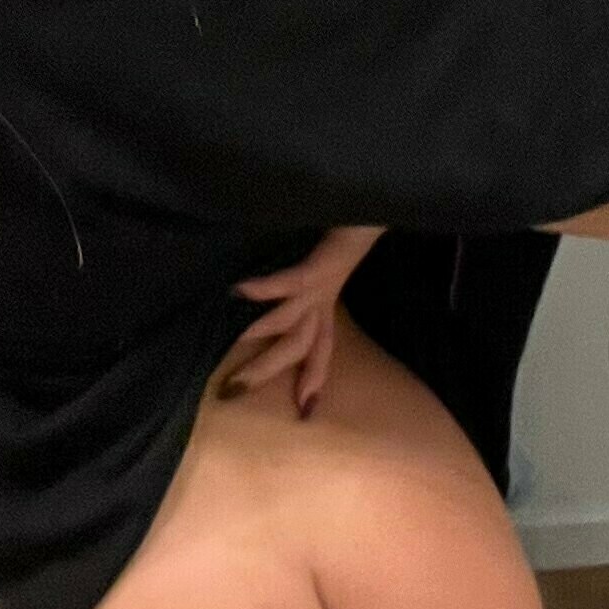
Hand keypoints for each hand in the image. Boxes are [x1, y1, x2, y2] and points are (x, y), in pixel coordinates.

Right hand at [222, 226, 385, 416]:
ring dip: (259, 335)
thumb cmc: (347, 221)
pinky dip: (265, 289)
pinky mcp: (324, 260)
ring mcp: (324, 280)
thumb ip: (297, 273)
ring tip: (228, 344)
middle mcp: (326, 296)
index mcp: (327, 298)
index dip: (312, 380)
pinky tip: (238, 292)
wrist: (380, 195)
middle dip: (267, 371)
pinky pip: (292, 281)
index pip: (320, 348)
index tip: (304, 413)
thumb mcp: (320, 252)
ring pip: (291, 322)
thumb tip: (257, 288)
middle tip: (232, 390)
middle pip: (299, 347)